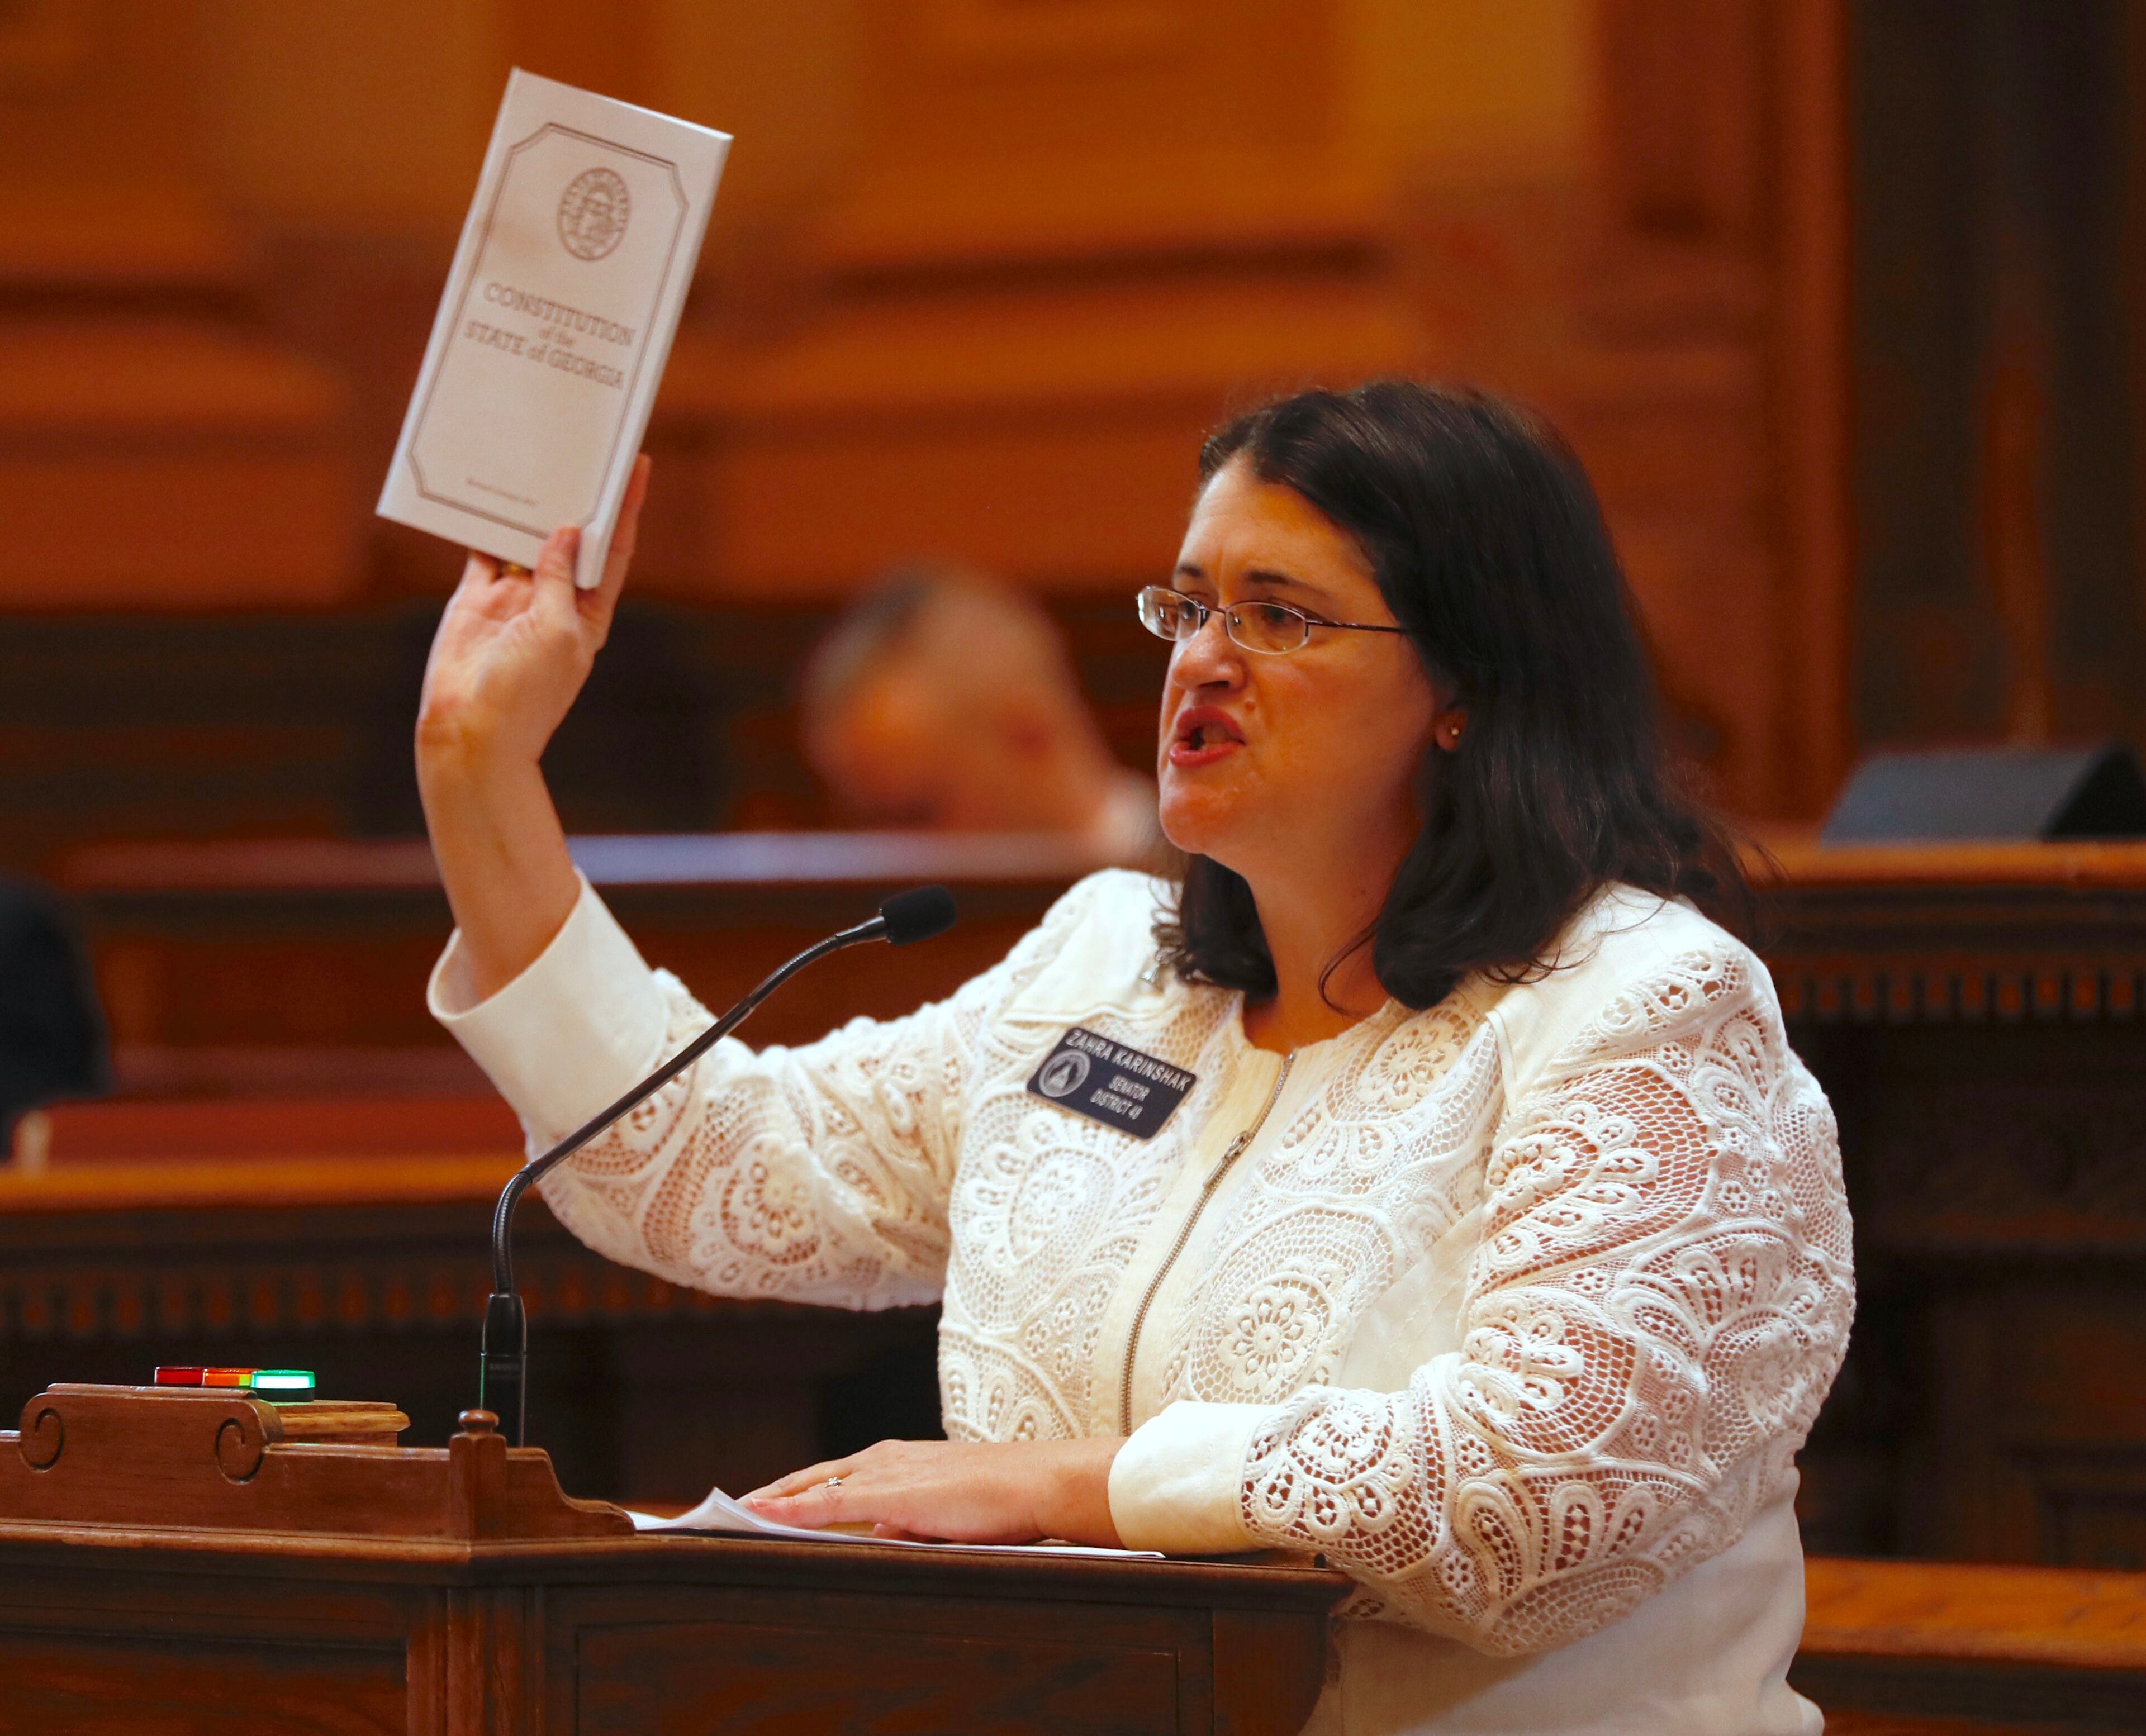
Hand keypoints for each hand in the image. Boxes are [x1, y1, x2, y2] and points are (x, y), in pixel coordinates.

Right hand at [416, 453, 651, 774]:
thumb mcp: (556, 631)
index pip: (616, 549)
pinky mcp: (477, 597)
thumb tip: (568, 530)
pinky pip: (482, 550)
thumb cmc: (526, 692)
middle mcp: (556, 600)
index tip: (638, 463)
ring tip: (535, 457)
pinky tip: (485, 490)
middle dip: (576, 497)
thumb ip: (561, 578)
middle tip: (581, 445)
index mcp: (591, 611)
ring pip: (526, 538)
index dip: (627, 507)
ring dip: (529, 504)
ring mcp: (516, 596)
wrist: (470, 732)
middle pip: (572, 537)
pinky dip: (482, 524)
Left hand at [742, 1437, 1125, 1546]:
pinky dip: (792, 1509)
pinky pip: (829, 1503)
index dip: (794, 1491)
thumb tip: (880, 1537)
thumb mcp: (945, 1512)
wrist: (1040, 1483)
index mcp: (899, 1461)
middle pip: (814, 1477)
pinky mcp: (893, 1494)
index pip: (833, 1477)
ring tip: (735, 1515)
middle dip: (773, 1493)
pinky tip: (762, 1515)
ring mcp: (887, 1473)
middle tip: (732, 1509)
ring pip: (814, 1486)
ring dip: (773, 1500)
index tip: (761, 1502)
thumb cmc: (1003, 1498)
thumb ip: (908, 1522)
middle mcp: (886, 1459)